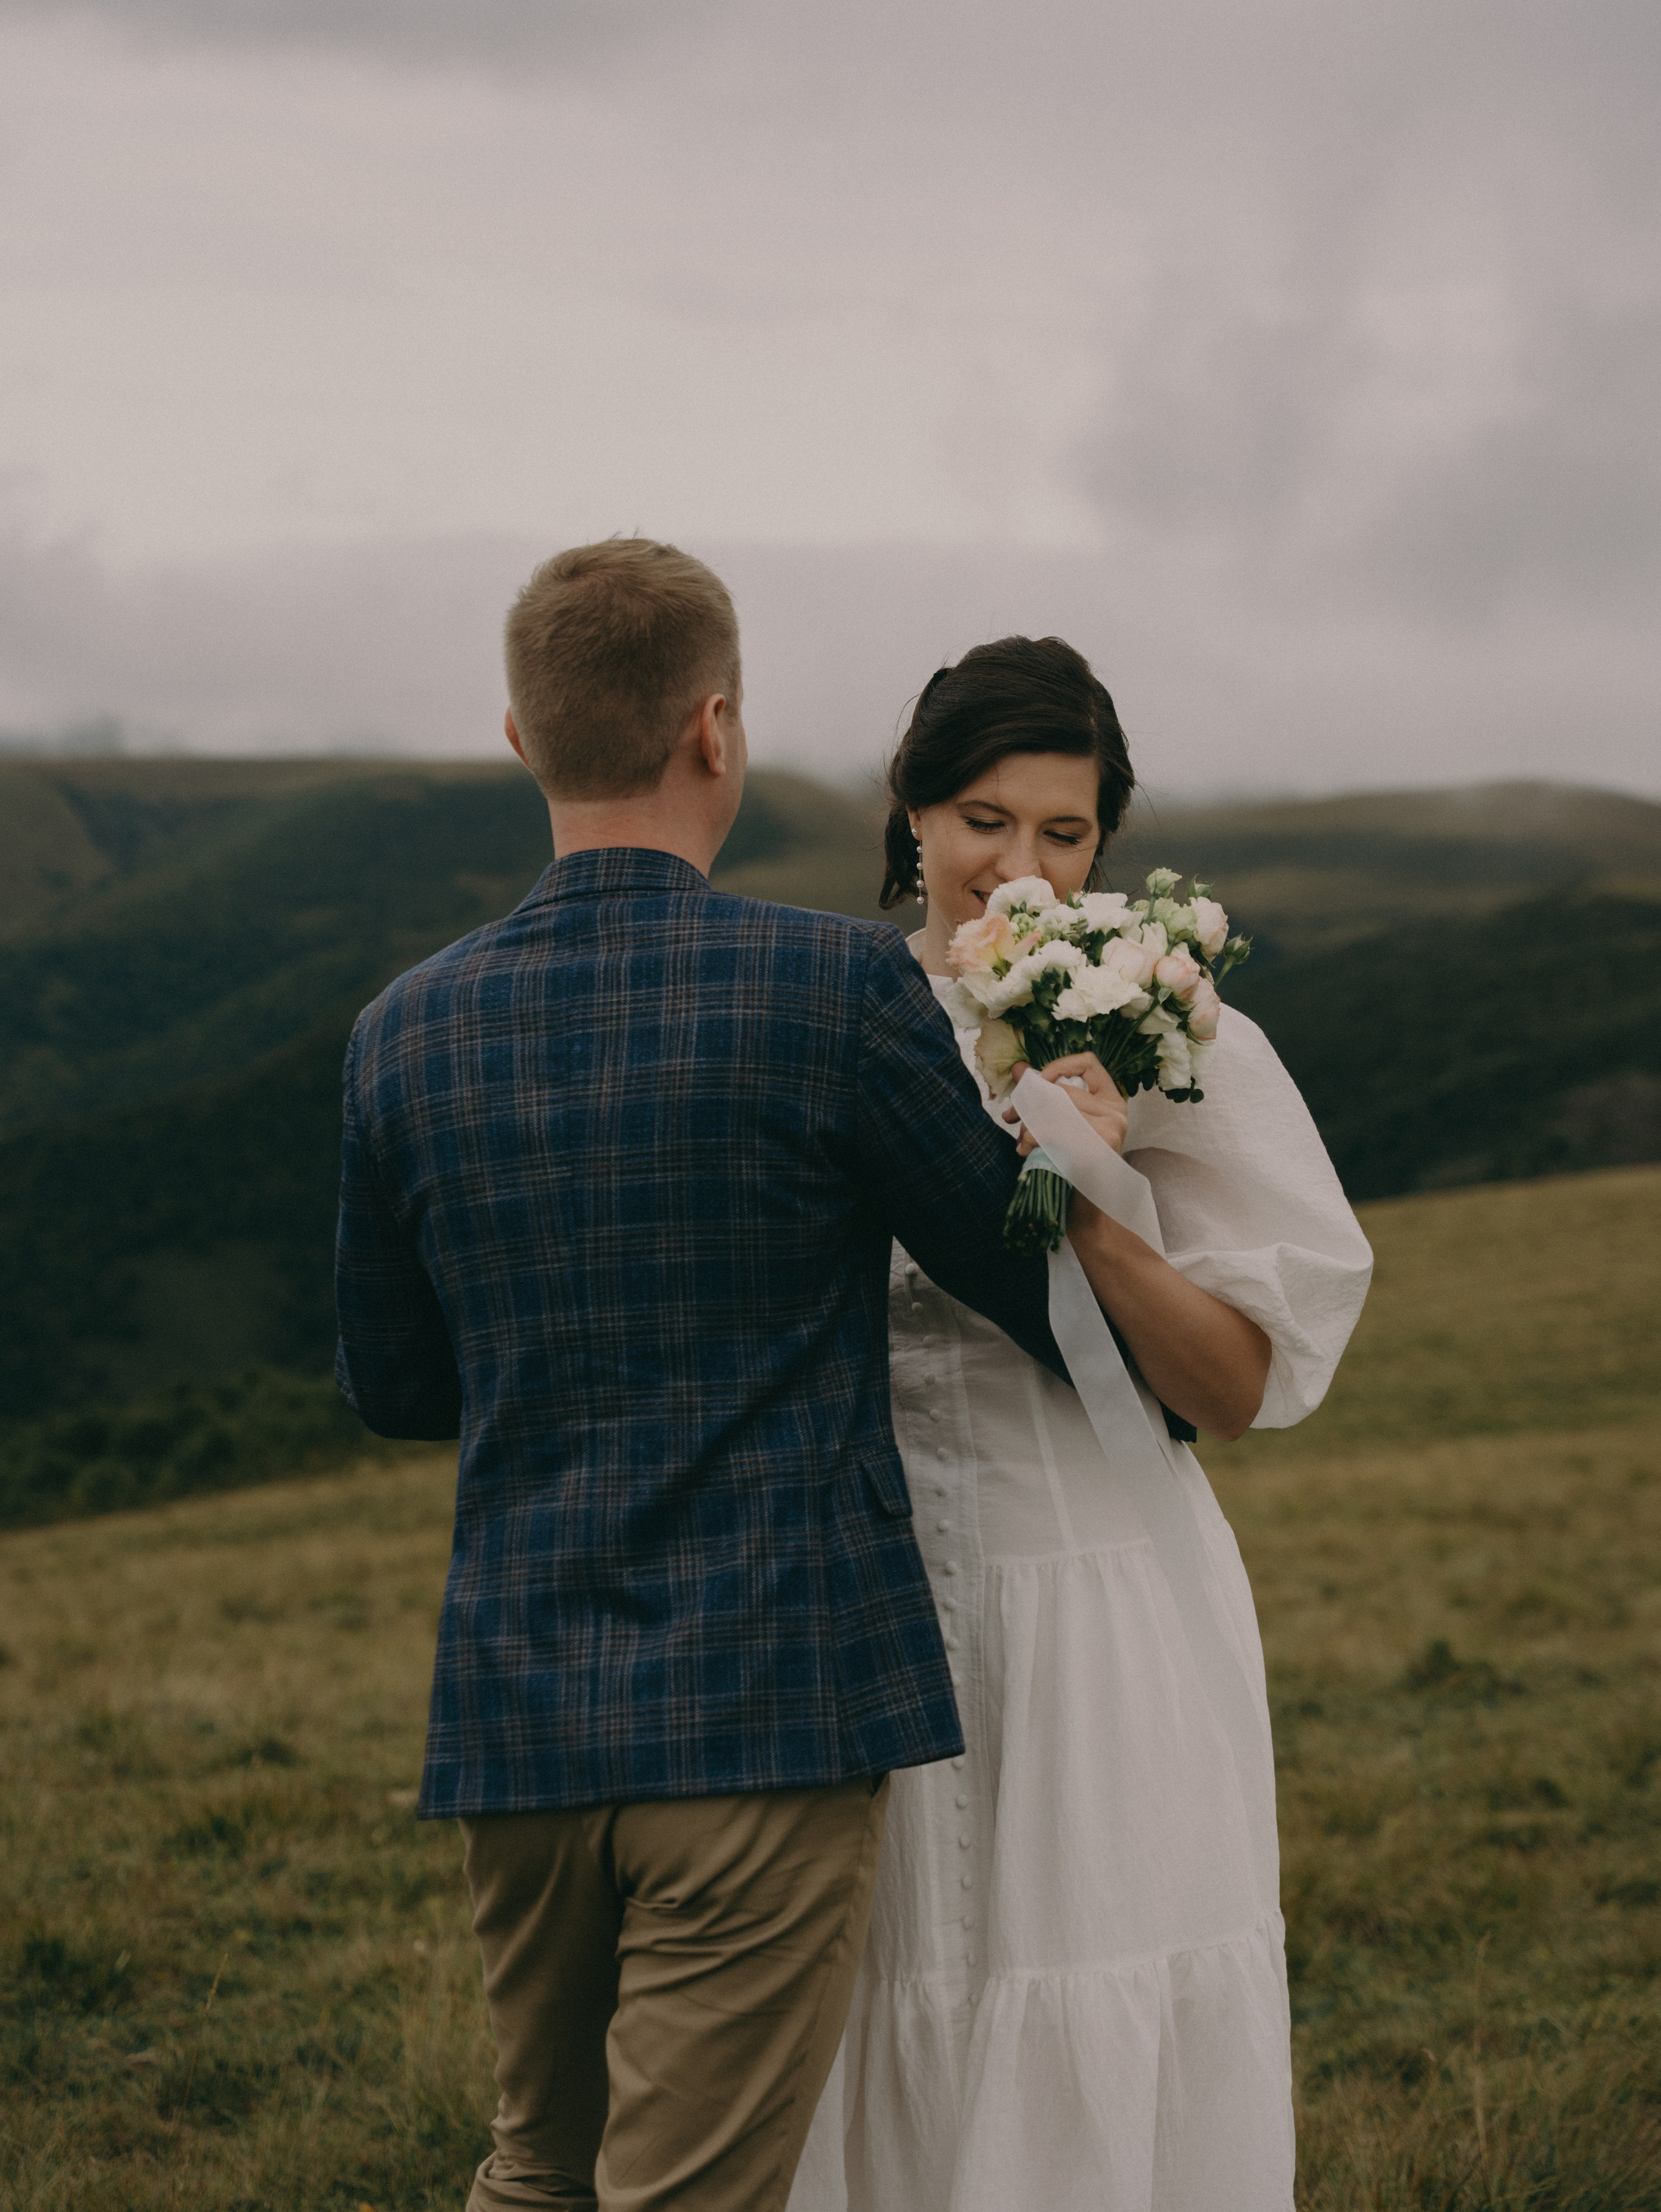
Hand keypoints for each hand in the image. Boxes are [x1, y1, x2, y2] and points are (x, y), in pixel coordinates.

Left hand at [1002, 1052, 1128, 1157]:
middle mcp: (1115, 1112)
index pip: (1089, 1063)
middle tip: (1012, 1117)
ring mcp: (1110, 1130)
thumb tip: (1019, 1068)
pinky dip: (1032, 1139)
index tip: (1038, 1080)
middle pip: (1062, 1090)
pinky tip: (1026, 1151)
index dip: (1059, 1065)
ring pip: (1054, 1109)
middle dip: (1029, 1103)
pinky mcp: (1098, 1148)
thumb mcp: (1064, 1125)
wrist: (1088, 1208)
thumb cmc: (1073, 1165)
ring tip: (1022, 1141)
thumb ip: (1046, 1097)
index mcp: (1111, 1101)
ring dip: (1028, 1126)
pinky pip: (1054, 1131)